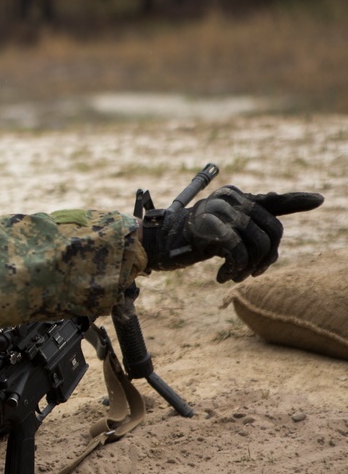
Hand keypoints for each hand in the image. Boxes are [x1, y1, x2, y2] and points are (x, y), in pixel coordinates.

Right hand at [141, 185, 323, 282]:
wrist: (154, 243)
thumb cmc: (186, 240)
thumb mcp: (219, 232)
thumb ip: (243, 230)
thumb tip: (271, 242)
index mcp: (235, 197)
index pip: (273, 200)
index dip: (296, 201)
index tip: (319, 200)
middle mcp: (230, 199)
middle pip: (272, 230)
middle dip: (268, 257)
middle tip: (253, 272)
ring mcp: (220, 211)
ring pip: (258, 244)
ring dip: (250, 267)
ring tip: (235, 276)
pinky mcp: (210, 227)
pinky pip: (239, 252)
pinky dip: (235, 269)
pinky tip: (221, 277)